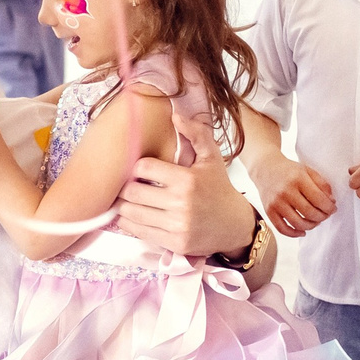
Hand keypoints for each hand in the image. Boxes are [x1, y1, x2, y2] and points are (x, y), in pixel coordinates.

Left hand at [116, 102, 257, 257]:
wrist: (235, 226)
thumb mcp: (212, 158)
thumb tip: (175, 116)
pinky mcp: (174, 243)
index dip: (137, 168)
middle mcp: (180, 203)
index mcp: (187, 180)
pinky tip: (134, 216)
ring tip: (128, 201)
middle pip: (132, 192)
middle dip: (126, 188)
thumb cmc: (219, 188)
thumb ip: (196, 134)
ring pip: (130, 214)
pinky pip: (139, 232)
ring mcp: (176, 226)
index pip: (143, 168)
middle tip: (128, 186)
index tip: (140, 170)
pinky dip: (130, 224)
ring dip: (124, 206)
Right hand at [250, 148, 336, 237]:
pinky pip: (282, 228)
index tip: (332, 209)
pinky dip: (294, 233)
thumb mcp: (307, 171)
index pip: (319, 199)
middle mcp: (286, 191)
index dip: (329, 207)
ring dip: (311, 226)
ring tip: (315, 221)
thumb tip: (331, 202)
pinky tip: (302, 231)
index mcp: (298, 179)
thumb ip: (322, 184)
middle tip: (325, 215)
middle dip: (322, 217)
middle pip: (309, 213)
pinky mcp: (269, 211)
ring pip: (298, 223)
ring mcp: (276, 203)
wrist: (266, 168)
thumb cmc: (289, 170)